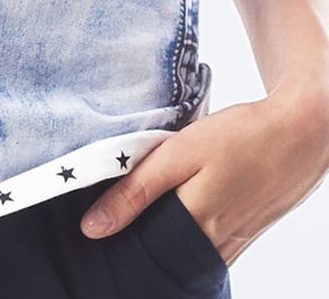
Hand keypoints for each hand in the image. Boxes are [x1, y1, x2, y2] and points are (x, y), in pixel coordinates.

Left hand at [78, 81, 328, 266]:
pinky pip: (209, 250)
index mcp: (195, 224)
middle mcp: (216, 243)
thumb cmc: (240, 136)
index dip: (119, 245)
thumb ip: (136, 189)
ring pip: (187, 257)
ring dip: (164, 243)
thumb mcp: (180, 152)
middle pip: (165, 260)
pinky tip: (176, 218)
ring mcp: (234, 241)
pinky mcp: (245, 233)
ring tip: (140, 220)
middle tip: (113, 226)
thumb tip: (93, 227)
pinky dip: (188, 240)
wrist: (300, 133)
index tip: (96, 233)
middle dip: (140, 247)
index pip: (144, 255)